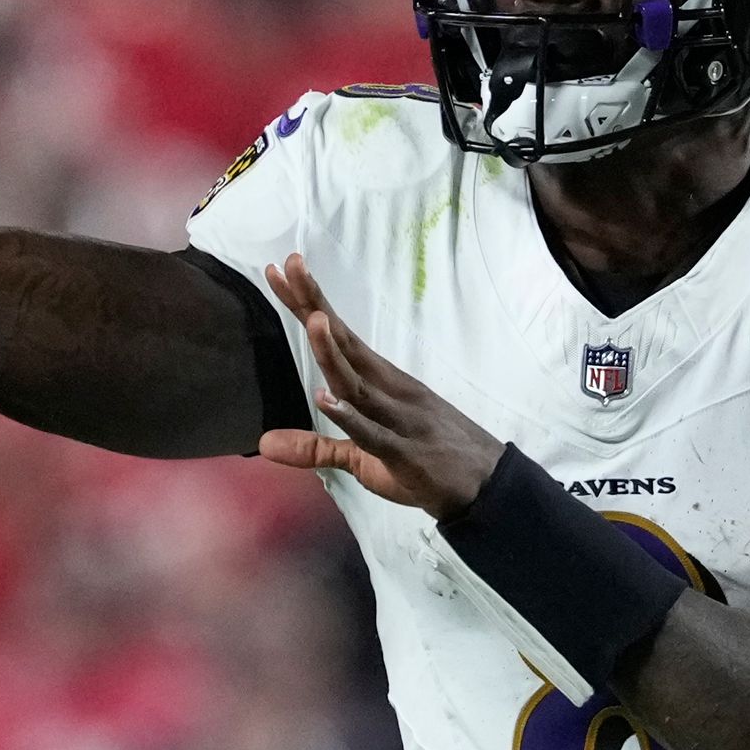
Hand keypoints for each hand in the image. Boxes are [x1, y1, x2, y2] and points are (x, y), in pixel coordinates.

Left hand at [257, 254, 505, 516]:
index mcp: (380, 381)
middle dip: (315, 307)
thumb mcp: (363, 456)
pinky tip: (327, 399)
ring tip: (313, 320)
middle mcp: (388, 389)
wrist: (486, 484)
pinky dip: (350, 417)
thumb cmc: (424, 461)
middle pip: (345, 344)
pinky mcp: (404, 453)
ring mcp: (398, 418)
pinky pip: (373, 433)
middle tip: (290, 265)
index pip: (339, 337)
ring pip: (358, 383)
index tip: (282, 270)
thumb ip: (315, 447)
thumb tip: (263, 445)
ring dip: (333, 353)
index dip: (310, 305)